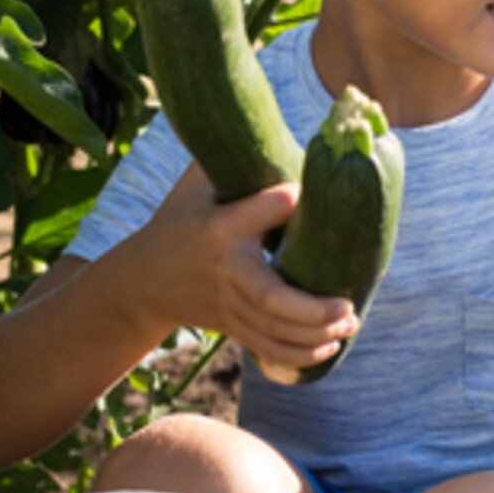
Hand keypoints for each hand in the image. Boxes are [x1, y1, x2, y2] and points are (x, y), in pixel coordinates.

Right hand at [129, 166, 359, 375]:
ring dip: (315, 335)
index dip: (277, 203)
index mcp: (217, 228)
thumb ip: (232, 162)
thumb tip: (283, 136)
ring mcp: (229, 305)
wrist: (143, 281)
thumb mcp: (196, 186)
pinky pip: (267, 348)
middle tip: (347, 305)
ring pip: (274, 330)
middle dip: (311, 309)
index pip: (251, 215)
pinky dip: (299, 356)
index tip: (302, 193)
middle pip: (270, 298)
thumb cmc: (181, 222)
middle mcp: (226, 271)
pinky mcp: (233, 327)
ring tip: (349, 323)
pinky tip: (330, 346)